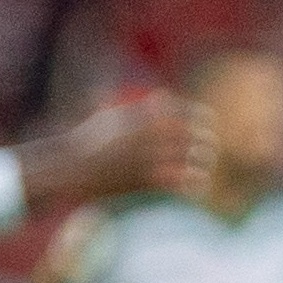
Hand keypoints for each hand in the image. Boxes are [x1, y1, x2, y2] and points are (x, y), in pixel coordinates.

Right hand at [43, 91, 213, 207]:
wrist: (71, 170)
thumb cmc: (91, 141)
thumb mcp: (115, 117)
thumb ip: (144, 108)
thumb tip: (165, 96)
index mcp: (139, 118)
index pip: (180, 113)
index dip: (199, 116)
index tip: (209, 121)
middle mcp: (145, 137)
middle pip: (188, 135)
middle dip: (204, 140)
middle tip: (211, 145)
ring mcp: (144, 159)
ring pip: (186, 159)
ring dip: (201, 162)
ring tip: (207, 164)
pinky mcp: (142, 181)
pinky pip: (175, 181)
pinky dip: (191, 182)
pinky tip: (200, 185)